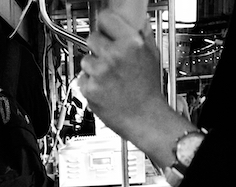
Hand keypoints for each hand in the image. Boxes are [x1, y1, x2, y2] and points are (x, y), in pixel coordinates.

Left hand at [78, 10, 166, 151]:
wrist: (145, 119)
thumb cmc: (149, 91)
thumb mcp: (153, 55)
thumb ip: (143, 33)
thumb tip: (138, 19)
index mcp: (130, 42)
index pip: (105, 19)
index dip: (105, 26)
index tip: (105, 31)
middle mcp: (114, 55)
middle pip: (92, 38)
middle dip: (98, 47)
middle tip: (108, 59)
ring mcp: (100, 72)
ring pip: (85, 59)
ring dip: (93, 67)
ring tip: (108, 77)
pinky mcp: (90, 89)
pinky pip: (82, 78)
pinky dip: (90, 84)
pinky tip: (103, 89)